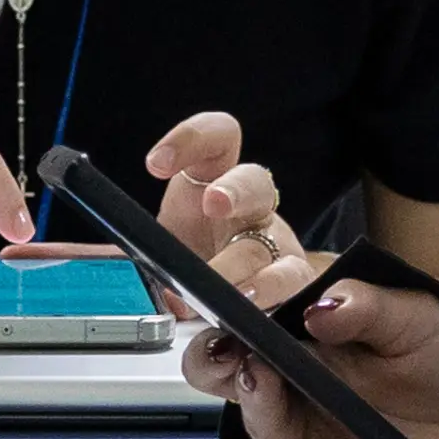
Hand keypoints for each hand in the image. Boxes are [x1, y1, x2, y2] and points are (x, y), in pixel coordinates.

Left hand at [140, 111, 306, 298]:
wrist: (225, 286)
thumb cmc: (193, 251)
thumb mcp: (165, 240)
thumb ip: (154, 254)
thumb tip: (146, 286)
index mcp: (215, 177)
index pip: (216, 138)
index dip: (191, 139)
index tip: (157, 163)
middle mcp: (250, 202)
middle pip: (253, 181)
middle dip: (233, 190)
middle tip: (212, 204)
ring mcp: (274, 237)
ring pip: (270, 238)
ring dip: (239, 261)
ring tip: (215, 280)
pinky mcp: (291, 271)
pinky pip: (290, 276)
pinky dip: (268, 289)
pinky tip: (246, 301)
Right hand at [184, 279, 438, 438]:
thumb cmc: (438, 357)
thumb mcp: (413, 315)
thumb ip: (366, 306)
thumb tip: (318, 308)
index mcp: (290, 372)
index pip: (225, 367)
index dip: (214, 356)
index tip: (233, 340)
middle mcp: (299, 430)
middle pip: (257, 434)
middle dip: (259, 409)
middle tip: (268, 379)